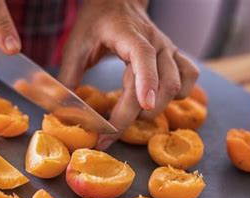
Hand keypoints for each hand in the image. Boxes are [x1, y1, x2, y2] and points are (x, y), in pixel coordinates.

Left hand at [58, 0, 198, 148]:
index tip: (143, 108)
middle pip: (163, 82)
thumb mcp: (76, 46)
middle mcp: (155, 42)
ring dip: (160, 108)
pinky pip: (189, 77)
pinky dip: (179, 95)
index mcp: (128, 35)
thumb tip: (60, 112)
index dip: (146, 83)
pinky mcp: (174, 56)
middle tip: (111, 131)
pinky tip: (159, 101)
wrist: (116, 1)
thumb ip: (67, 78)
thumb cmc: (95, 24)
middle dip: (140, 114)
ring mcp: (168, 49)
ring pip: (179, 84)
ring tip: (134, 116)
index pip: (144, 57)